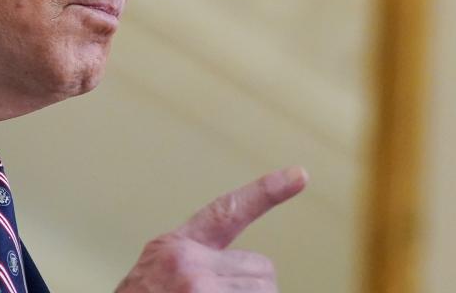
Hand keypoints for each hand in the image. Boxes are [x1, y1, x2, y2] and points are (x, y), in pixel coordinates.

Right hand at [116, 166, 307, 291]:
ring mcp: (199, 288)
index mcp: (176, 247)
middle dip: (252, 290)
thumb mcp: (156, 276)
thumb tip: (249, 276)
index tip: (300, 174)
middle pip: (263, 270)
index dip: (267, 191)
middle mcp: (189, 262)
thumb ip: (197, 264)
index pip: (228, 211)